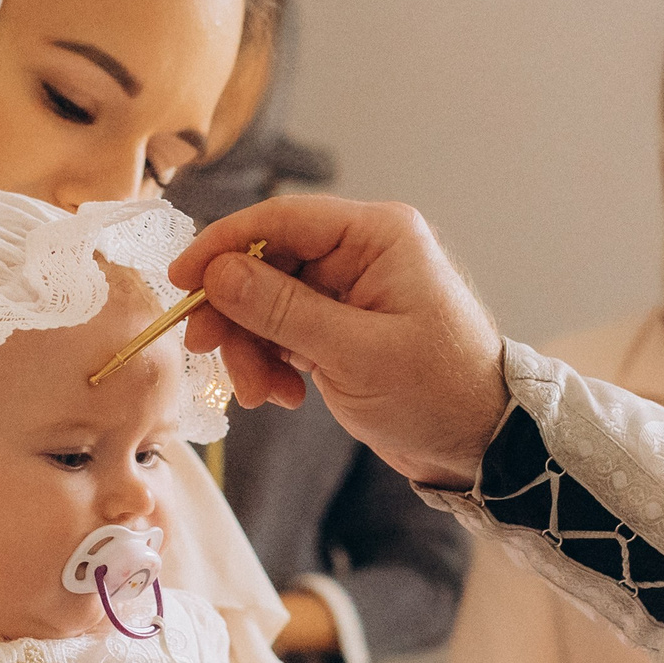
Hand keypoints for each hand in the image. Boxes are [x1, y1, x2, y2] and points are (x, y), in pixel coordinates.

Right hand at [168, 196, 509, 488]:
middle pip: (267, 263)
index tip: (181, 280)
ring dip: (252, 348)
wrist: (482, 444)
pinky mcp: (341, 329)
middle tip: (208, 352)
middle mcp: (362, 254)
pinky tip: (285, 396)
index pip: (282, 219)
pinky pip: (284, 332)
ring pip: (267, 303)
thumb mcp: (356, 354)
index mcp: (377, 236)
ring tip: (260, 394)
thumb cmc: (440, 392)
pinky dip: (272, 363)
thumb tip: (217, 274)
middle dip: (235, 312)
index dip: (224, 245)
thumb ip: (283, 311)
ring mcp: (349, 292)